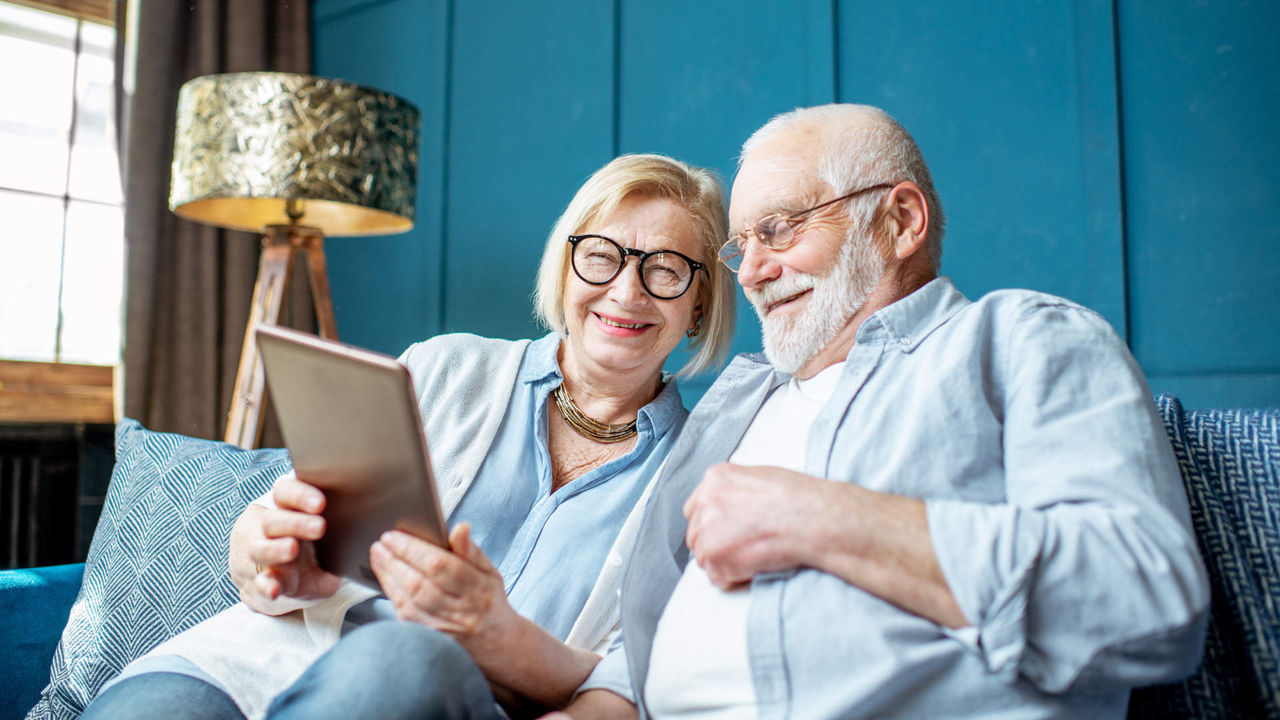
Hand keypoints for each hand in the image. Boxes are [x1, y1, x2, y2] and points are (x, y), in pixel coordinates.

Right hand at [229, 472, 340, 614]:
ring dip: (276, 549)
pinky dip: (266, 585)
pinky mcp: (257, 580)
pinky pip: (258, 582)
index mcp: (284, 508)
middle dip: (296, 522)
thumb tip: (373, 534)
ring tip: (291, 549)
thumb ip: (340, 529)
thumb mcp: (321, 533)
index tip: (321, 503)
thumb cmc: (306, 547)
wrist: (277, 580)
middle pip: (273, 519)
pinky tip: (274, 588)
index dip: (301, 495)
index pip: (285, 492)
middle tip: (319, 527)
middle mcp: (266, 528)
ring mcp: (257, 554)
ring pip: (260, 548)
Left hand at [370, 523, 517, 663]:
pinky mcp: (430, 639)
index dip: (413, 549)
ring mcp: (445, 628)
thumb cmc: (488, 601)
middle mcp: (461, 610)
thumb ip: (470, 550)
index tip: (394, 535)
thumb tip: (460, 528)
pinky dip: (392, 595)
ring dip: (388, 576)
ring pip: (409, 601)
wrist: (496, 643)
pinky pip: (405, 616)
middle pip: (419, 583)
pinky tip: (385, 579)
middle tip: (379, 544)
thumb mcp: (488, 571)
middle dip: (395, 561)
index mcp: (478, 588)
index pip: (441, 565)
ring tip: (378, 556)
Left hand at [683, 463, 834, 588]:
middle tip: (742, 550)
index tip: (725, 533)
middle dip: (715, 545)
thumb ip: (734, 491)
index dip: (710, 525)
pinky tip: (755, 566)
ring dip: (725, 563)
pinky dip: (734, 579)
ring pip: (704, 557)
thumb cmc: (798, 497)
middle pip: (696, 534)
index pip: (694, 509)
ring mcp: (708, 529)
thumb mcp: (759, 476)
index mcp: (715, 478)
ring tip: (753, 557)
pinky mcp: (716, 555)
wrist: (814, 518)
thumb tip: (730, 509)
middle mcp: (706, 501)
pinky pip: (717, 578)